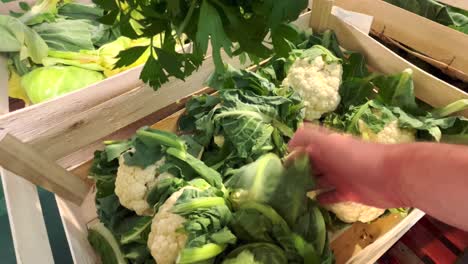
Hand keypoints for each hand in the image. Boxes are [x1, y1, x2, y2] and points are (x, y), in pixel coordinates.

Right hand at [289, 124, 406, 208]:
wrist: (392, 175)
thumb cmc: (357, 157)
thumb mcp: (329, 142)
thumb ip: (307, 137)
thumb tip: (287, 145)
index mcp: (325, 147)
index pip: (302, 150)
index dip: (289, 158)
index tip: (275, 171)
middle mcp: (330, 160)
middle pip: (309, 166)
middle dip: (295, 174)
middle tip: (278, 187)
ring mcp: (340, 177)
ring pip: (317, 181)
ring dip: (305, 187)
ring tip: (289, 196)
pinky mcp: (349, 193)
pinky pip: (330, 196)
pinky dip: (321, 199)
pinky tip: (310, 203)